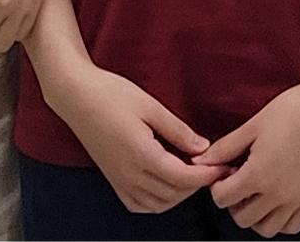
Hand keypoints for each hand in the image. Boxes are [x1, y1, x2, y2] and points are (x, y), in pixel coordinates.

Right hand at [44, 62, 210, 216]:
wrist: (76, 96)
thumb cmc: (111, 95)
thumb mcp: (150, 106)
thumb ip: (178, 130)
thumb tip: (203, 148)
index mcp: (142, 155)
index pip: (183, 178)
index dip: (207, 175)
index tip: (224, 166)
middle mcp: (130, 175)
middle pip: (173, 194)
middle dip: (197, 185)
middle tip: (213, 167)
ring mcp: (119, 180)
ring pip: (158, 204)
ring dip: (179, 194)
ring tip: (192, 173)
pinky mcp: (113, 180)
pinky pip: (139, 204)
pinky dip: (158, 202)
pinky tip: (166, 184)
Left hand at [200, 77, 299, 235]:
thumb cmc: (291, 110)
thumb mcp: (252, 126)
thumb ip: (225, 148)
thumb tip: (200, 161)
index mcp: (258, 174)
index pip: (223, 199)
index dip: (218, 185)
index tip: (226, 170)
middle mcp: (277, 193)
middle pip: (242, 218)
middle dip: (234, 202)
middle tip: (240, 180)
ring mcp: (297, 198)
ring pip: (267, 228)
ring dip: (256, 216)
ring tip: (258, 192)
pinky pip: (292, 226)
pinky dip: (281, 220)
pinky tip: (277, 200)